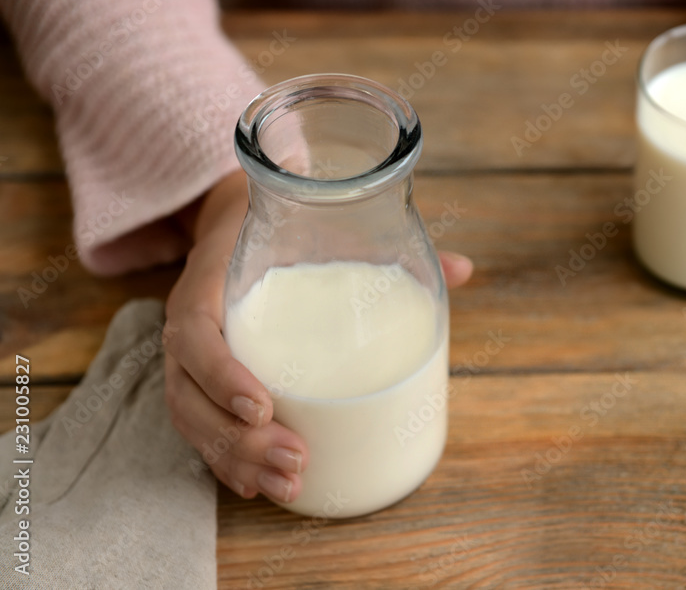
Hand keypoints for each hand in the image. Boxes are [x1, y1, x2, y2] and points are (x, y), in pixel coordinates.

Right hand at [163, 170, 473, 502]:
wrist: (232, 229)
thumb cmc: (285, 237)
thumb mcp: (323, 232)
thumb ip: (386, 249)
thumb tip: (465, 269)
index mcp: (211, 285)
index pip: (194, 334)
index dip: (222, 374)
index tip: (264, 406)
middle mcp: (192, 327)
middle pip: (190, 395)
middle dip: (239, 439)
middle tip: (297, 459)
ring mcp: (189, 360)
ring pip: (192, 422)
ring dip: (235, 460)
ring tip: (288, 483)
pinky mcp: (199, 385)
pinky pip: (198, 430)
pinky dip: (224, 462)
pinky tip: (256, 486)